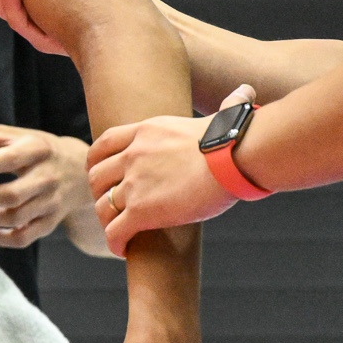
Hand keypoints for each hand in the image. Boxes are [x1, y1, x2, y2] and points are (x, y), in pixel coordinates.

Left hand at [0, 125, 91, 248]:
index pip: (11, 159)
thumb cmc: (38, 150)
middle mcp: (47, 177)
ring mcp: (51, 202)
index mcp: (37, 149)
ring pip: (15, 218)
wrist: (78, 170)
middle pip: (12, 196)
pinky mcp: (50, 222)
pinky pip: (23, 238)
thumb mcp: (20, 135)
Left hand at [89, 114, 234, 254]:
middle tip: (112, 206)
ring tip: (118, 231)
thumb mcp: (221, 115)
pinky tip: (123, 250)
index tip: (101, 173)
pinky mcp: (142, 210)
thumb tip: (246, 91)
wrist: (235, 157)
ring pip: (102, 206)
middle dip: (100, 193)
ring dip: (107, 221)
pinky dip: (115, 243)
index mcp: (147, 131)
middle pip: (96, 176)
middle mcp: (133, 154)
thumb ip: (226, 106)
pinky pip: (115, 231)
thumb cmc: (238, 138)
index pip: (105, 143)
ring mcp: (134, 183)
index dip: (97, 161)